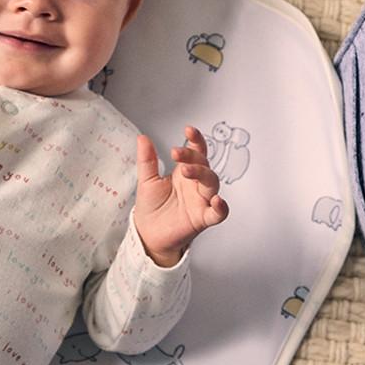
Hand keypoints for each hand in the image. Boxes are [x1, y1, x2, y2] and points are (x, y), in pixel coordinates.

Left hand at [134, 126, 228, 266]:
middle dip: (193, 157)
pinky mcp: (203, 218)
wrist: (148, 234)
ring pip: (212, 184)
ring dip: (202, 174)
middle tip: (177, 154)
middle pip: (204, 165)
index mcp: (185, 173)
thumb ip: (147, 160)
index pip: (197, 152)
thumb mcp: (147, 180)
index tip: (189, 130)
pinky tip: (216, 201)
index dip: (196, 140)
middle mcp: (196, 185)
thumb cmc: (151, 207)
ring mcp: (201, 201)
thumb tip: (143, 138)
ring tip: (186, 170)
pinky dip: (221, 207)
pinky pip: (218, 213)